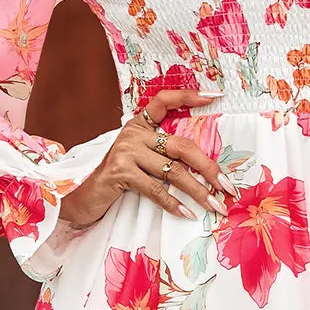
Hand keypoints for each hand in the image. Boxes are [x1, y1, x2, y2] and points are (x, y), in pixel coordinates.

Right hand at [57, 88, 235, 228]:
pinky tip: (188, 213)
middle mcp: (133, 133)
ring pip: (173, 171)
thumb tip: (205, 169)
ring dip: (198, 191)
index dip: (189, 96)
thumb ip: (162, 155)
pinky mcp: (120, 172)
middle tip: (228, 187)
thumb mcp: (139, 160)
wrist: (80, 196)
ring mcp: (126, 151)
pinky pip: (155, 189)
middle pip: (182, 146)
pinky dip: (174, 203)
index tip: (215, 96)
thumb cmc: (116, 180)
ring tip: (215, 206)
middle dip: (209, 168)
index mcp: (139, 125)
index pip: (164, 100)